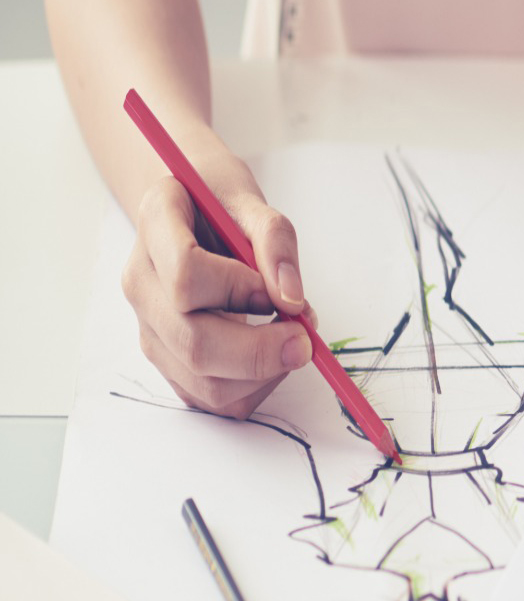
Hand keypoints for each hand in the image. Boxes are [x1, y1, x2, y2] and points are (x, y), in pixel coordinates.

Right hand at [121, 153, 311, 417]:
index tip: (277, 290)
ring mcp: (149, 326)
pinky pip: (210, 397)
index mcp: (155, 228)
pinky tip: (271, 359)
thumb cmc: (220, 206)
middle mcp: (141, 282)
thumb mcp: (253, 203)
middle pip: (193, 340)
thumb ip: (275, 243)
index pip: (187, 274)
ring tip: (289, 342)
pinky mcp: (167, 358)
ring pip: (202, 380)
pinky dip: (253, 388)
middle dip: (262, 351)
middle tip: (306, 341)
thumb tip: (292, 300)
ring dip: (262, 374)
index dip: (241, 288)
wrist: (188, 212)